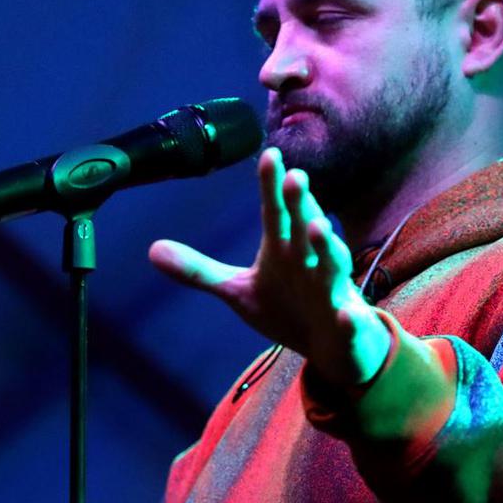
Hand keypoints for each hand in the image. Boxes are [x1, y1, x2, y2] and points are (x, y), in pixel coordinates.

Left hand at [148, 147, 390, 386]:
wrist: (331, 348)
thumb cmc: (287, 308)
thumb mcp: (238, 290)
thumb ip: (199, 270)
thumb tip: (152, 249)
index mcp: (284, 250)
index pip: (275, 213)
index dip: (271, 186)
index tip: (269, 154)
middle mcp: (310, 262)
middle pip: (303, 229)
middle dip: (301, 204)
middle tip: (296, 176)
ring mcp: (332, 291)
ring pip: (332, 265)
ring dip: (327, 247)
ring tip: (320, 228)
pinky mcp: (347, 323)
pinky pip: (349, 320)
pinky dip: (350, 317)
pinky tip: (347, 314)